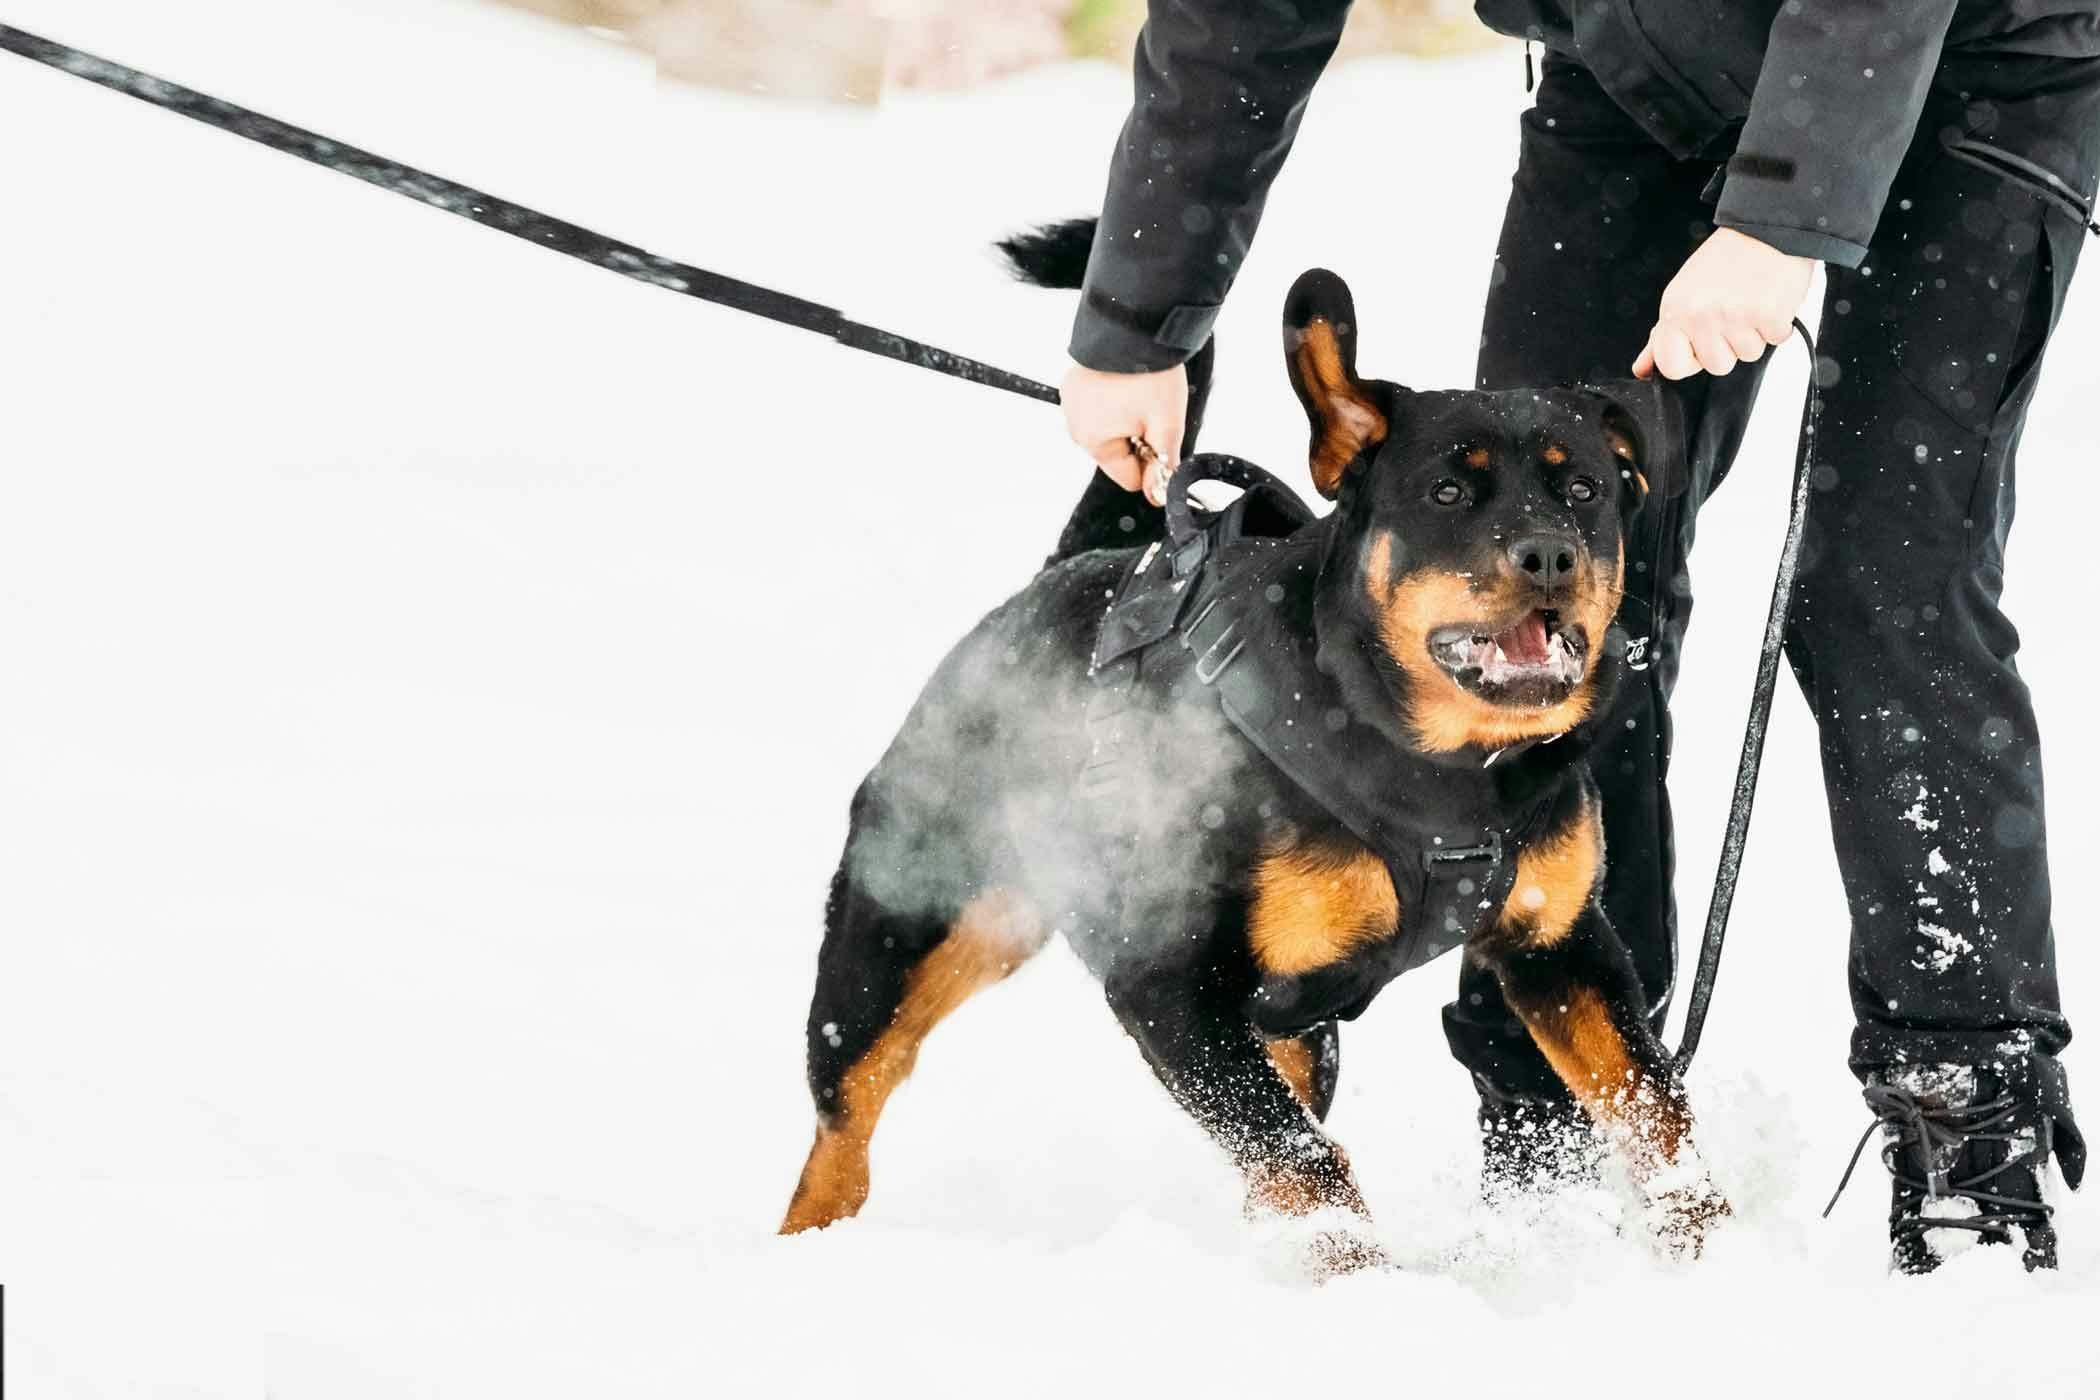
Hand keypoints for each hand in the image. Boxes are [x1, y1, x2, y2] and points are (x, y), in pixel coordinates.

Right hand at [1061, 361, 1187, 504]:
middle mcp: (1075, 427)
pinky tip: (1125, 384)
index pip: (1128, 477)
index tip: (1163, 439)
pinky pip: (1097, 408)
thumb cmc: (1148, 374)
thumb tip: (1157, 493)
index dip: (1151, 465)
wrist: (1132, 326)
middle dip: (1137, 439)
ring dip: (1126, 420)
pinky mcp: (1073, 385)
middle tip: (1152, 410)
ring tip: (1139, 393)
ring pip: (1108, 430)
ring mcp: (1071, 404)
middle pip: (1116, 454)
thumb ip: (1163, 463)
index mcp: (1094, 442)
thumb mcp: (1167, 423)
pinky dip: (1113, 402)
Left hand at [1633, 228, 1813, 379]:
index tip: (1701, 340)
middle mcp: (1700, 314)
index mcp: (1675, 311)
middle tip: (1732, 311)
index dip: (1692, 359)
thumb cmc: (1725, 263)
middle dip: (1729, 345)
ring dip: (1755, 334)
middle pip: (1717, 366)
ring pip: (1747, 356)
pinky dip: (1778, 325)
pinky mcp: (1767, 314)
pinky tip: (1769, 300)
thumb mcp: (1682, 296)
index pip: (1672, 367)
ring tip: (1750, 303)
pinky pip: (1775, 340)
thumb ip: (1662, 338)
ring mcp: (1734, 315)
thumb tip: (1643, 370)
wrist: (1764, 230)